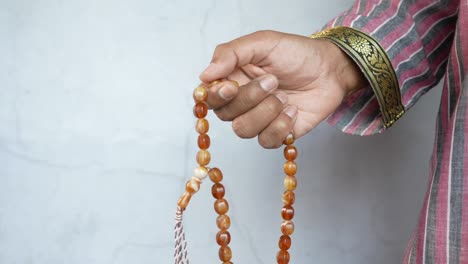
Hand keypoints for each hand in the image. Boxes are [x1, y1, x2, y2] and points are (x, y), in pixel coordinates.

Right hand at [200, 30, 365, 147]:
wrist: (330, 70)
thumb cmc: (297, 53)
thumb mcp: (263, 42)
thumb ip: (231, 53)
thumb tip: (205, 74)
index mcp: (233, 78)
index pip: (208, 96)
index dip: (215, 96)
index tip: (231, 87)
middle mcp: (242, 101)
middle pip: (225, 114)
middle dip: (249, 99)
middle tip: (272, 81)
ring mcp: (258, 119)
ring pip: (243, 130)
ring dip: (266, 112)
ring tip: (285, 96)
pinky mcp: (276, 133)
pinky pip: (266, 140)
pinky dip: (281, 125)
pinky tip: (293, 110)